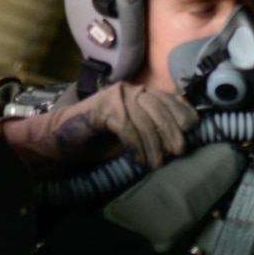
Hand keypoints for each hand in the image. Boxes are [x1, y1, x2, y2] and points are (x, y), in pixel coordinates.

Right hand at [0, 82, 197, 171]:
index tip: (191, 132)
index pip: (171, 100)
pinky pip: (126, 127)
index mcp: (142, 94)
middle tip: (176, 153)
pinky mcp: (102, 108)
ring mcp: (116, 98)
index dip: (184, 114)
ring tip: (155, 164)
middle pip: (160, 109)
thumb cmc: (101, 139)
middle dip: (171, 132)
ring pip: (144, 119)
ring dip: (153, 145)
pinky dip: (135, 145)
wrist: (61, 139)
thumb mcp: (135, 134)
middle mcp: (131, 91)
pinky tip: (137, 160)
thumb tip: (184, 140)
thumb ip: (155, 130)